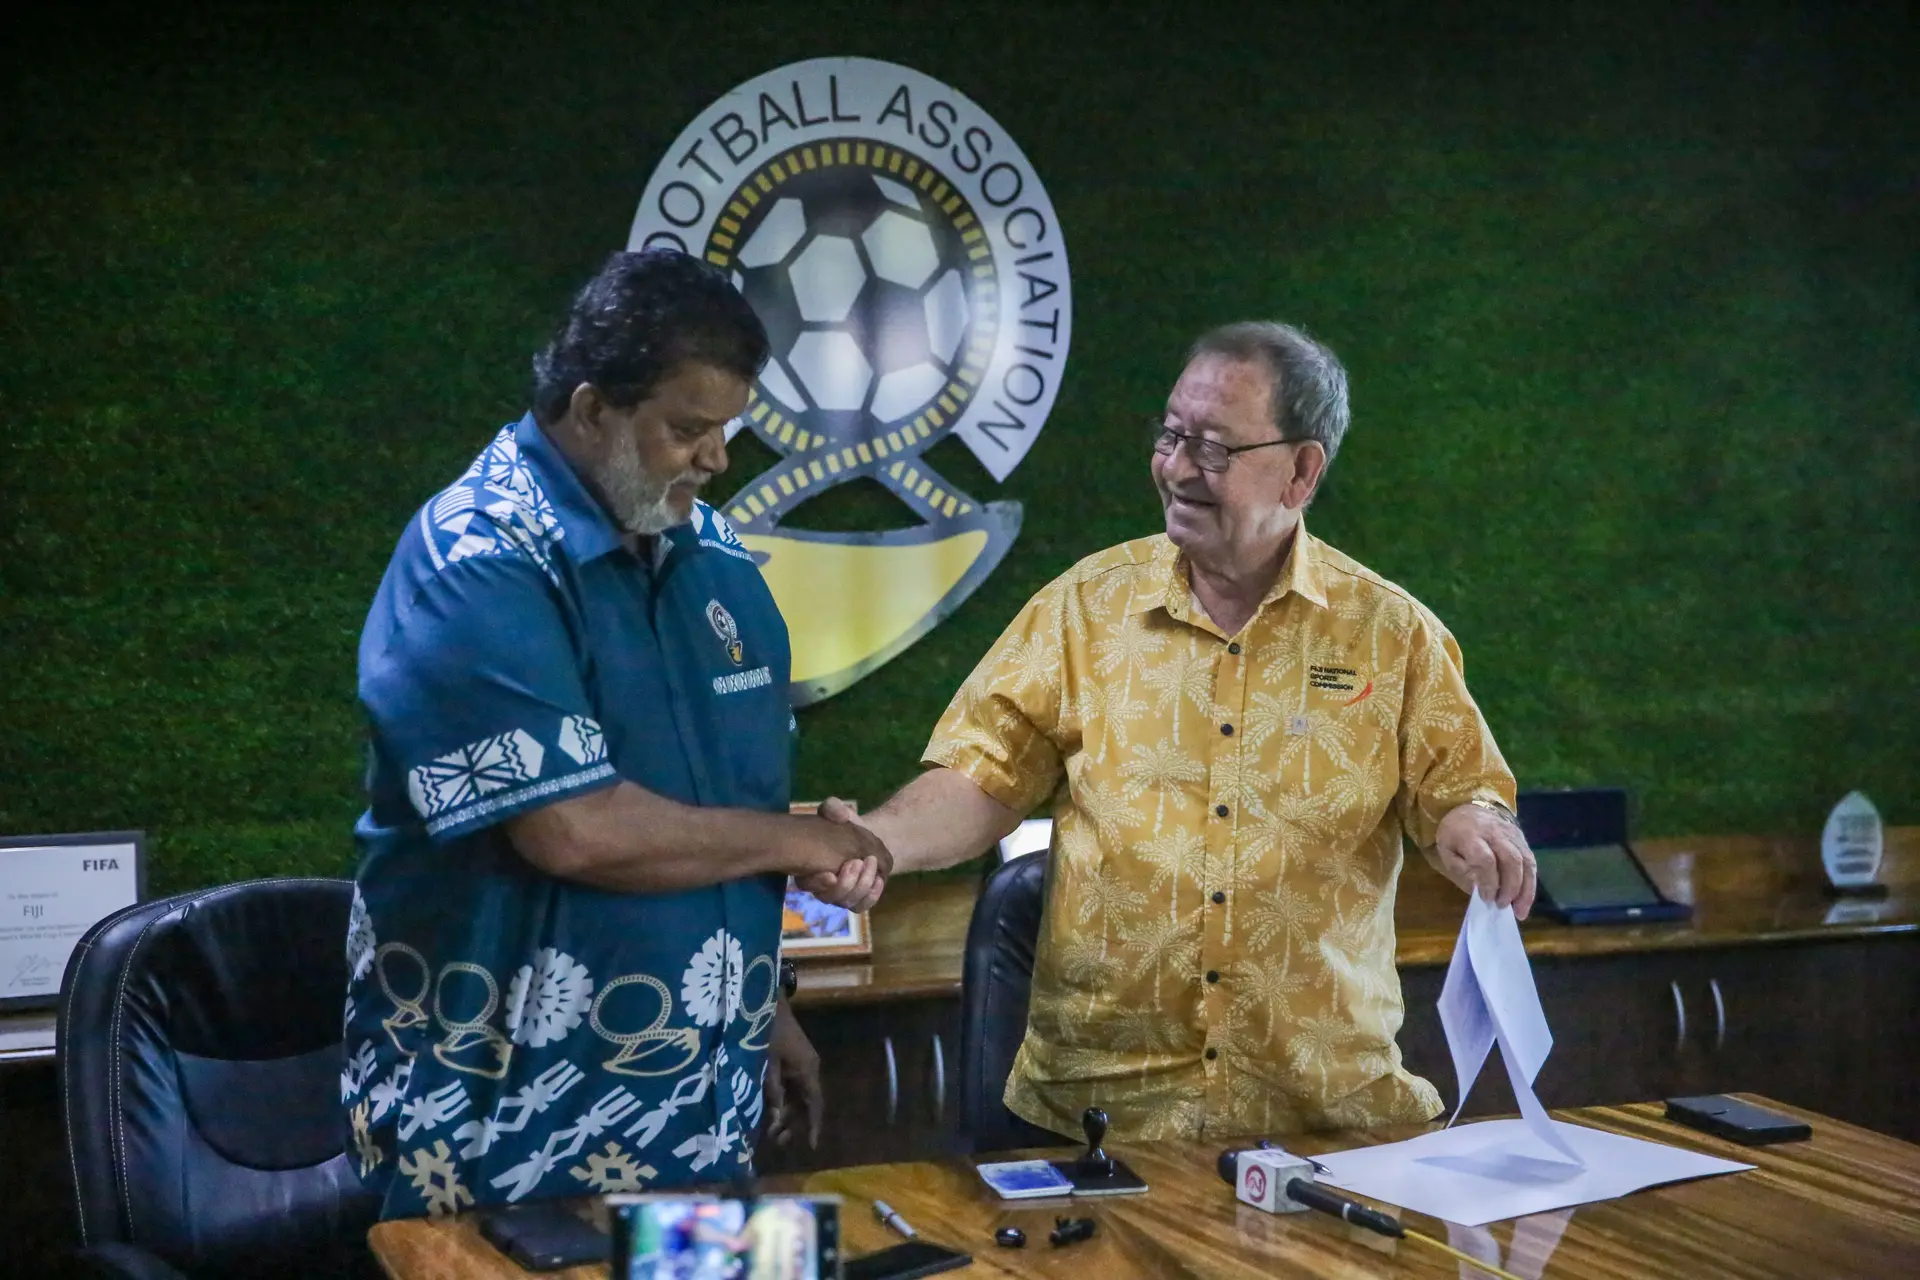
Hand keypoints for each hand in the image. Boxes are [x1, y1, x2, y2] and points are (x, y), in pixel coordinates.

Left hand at [761, 998, 822, 1148]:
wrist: (766, 1001)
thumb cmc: (767, 1030)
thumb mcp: (766, 1063)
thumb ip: (772, 1090)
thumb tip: (776, 1116)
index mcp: (807, 1069)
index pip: (815, 1104)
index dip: (813, 1126)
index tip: (810, 1146)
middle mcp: (809, 1068)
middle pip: (807, 1103)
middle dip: (794, 1123)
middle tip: (777, 1140)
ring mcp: (802, 1063)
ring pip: (799, 1096)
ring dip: (787, 1113)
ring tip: (771, 1130)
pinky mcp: (793, 1059)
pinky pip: (793, 1085)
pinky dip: (784, 1100)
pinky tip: (772, 1110)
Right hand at [796, 796, 887, 911]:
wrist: (867, 839)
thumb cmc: (846, 827)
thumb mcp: (837, 812)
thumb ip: (833, 808)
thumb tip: (842, 815)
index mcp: (809, 867)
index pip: (806, 883)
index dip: (818, 882)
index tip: (832, 874)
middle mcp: (821, 887)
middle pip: (829, 897)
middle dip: (846, 882)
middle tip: (858, 861)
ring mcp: (838, 896)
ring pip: (847, 902)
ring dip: (862, 885)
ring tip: (871, 863)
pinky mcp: (855, 901)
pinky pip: (861, 906)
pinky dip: (872, 896)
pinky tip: (879, 879)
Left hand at [1432, 802, 1536, 919]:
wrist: (1469, 809)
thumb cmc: (1455, 834)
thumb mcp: (1447, 851)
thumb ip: (1461, 869)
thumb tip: (1479, 888)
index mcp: (1471, 834)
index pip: (1486, 859)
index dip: (1489, 882)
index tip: (1487, 899)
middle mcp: (1496, 832)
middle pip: (1512, 860)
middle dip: (1510, 887)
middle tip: (1503, 906)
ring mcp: (1512, 835)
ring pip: (1526, 862)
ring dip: (1525, 889)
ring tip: (1520, 910)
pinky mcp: (1523, 840)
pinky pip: (1531, 862)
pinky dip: (1531, 884)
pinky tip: (1525, 900)